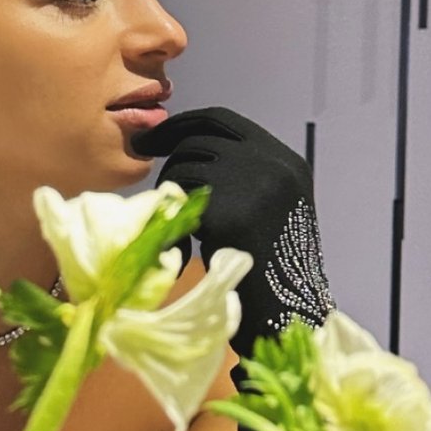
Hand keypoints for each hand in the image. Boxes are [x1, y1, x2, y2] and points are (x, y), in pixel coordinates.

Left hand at [131, 106, 334, 357]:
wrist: (282, 310)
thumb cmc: (268, 264)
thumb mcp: (269, 204)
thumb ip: (244, 172)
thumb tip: (188, 145)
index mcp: (286, 161)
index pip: (225, 119)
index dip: (185, 124)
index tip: (158, 137)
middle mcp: (274, 165)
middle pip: (201, 138)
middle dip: (168, 148)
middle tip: (144, 158)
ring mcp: (254, 186)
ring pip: (186, 165)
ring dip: (173, 187)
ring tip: (182, 218)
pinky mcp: (229, 212)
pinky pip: (181, 197)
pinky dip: (175, 216)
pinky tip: (187, 242)